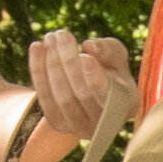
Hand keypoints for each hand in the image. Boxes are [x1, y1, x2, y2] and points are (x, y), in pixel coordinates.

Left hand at [28, 29, 135, 145]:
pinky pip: (44, 97)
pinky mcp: (58, 123)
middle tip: (61, 34)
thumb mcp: (115, 54)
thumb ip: (108, 49)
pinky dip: (38, 70)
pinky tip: (36, 47)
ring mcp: (78, 127)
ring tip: (50, 37)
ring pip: (61, 96)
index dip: (94, 77)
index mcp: (126, 104)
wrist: (90, 88)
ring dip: (52, 64)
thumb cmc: (108, 68)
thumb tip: (89, 46)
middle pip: (81, 94)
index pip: (108, 95)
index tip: (84, 55)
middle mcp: (103, 122)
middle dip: (68, 61)